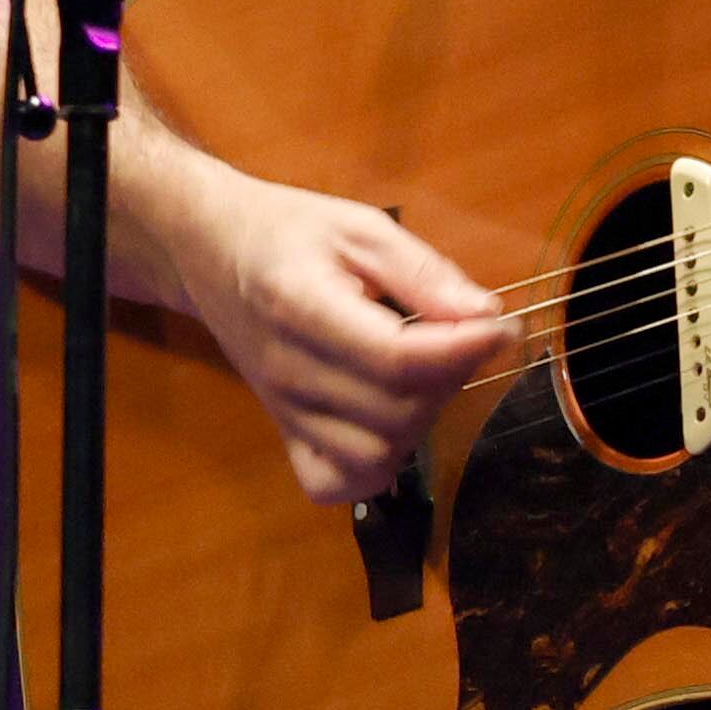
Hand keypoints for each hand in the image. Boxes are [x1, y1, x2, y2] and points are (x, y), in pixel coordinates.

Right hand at [162, 168, 514, 503]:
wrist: (208, 251)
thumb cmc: (287, 232)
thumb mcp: (361, 227)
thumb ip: (424, 272)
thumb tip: (485, 315)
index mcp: (302, 307)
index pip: (396, 358)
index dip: (463, 351)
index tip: (502, 328)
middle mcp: (287, 370)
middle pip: (394, 412)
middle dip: (450, 379)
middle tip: (462, 338)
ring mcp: (282, 409)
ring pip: (374, 456)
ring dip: (421, 421)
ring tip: (427, 372)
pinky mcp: (284, 430)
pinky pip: (334, 482)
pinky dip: (376, 466)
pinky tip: (392, 421)